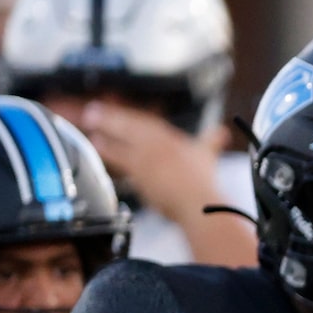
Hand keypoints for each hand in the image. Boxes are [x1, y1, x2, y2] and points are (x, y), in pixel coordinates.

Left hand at [76, 100, 219, 221]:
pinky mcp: (140, 168)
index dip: (130, 117)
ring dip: (104, 124)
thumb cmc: (205, 183)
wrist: (200, 202)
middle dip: (111, 115)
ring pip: (122, 134)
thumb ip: (212, 141)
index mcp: (173, 138)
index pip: (147, 123)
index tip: (117, 113)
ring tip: (89, 119)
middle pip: (130, 124)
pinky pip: (119, 155)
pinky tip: (96, 143)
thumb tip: (222, 132)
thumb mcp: (208, 155)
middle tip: (93, 109)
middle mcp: (159, 142)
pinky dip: (107, 148)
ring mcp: (148, 154)